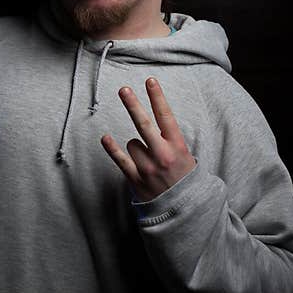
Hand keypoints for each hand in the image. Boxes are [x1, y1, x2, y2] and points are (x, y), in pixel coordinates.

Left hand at [101, 77, 195, 201]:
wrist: (185, 212)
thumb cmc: (184, 179)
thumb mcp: (187, 156)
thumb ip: (172, 140)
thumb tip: (158, 118)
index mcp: (178, 147)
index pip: (166, 116)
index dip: (157, 97)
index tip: (150, 80)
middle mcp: (163, 155)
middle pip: (144, 124)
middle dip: (133, 105)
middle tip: (123, 89)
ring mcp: (148, 168)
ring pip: (132, 143)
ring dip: (137, 149)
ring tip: (149, 162)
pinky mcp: (136, 179)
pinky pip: (120, 159)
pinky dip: (112, 149)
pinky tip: (105, 138)